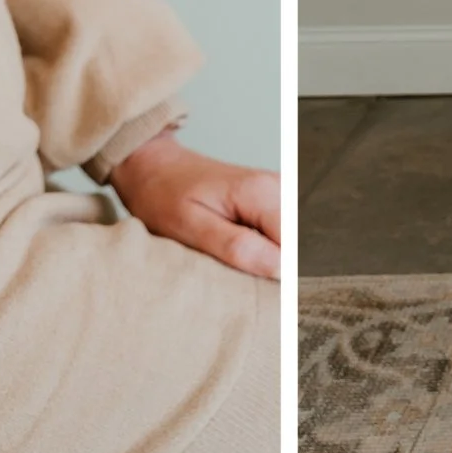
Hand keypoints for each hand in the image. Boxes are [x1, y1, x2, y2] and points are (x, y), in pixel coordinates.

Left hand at [109, 131, 281, 278]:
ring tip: (231, 257)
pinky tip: (240, 248)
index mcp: (260, 192)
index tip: (248, 285)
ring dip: (269, 259)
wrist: (154, 167)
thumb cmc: (164, 195)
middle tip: (232, 271)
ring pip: (292, 242)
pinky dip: (265, 249)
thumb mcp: (189, 227)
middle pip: (297, 246)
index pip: (294, 248)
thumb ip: (237, 247)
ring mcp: (278, 190)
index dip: (277, 275)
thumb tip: (281, 269)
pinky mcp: (273, 198)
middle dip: (273, 268)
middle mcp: (278, 186)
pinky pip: (282, 234)